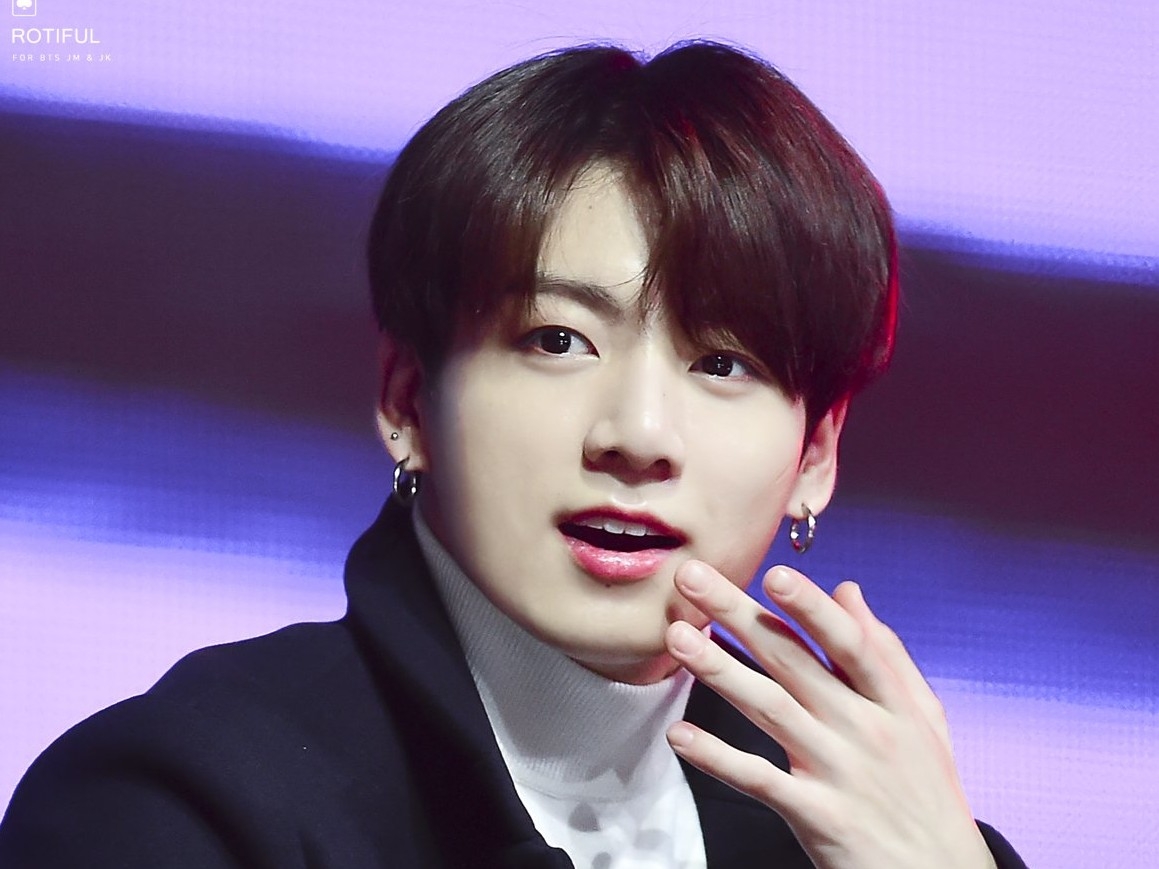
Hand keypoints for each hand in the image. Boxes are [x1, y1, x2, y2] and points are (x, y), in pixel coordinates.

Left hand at [664, 561, 995, 868]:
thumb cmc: (928, 793)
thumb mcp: (924, 718)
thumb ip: (886, 652)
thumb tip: (848, 590)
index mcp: (891, 702)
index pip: (847, 643)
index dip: (811, 608)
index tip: (773, 573)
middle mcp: (864, 729)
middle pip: (793, 662)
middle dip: (740, 615)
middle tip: (693, 579)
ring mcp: (839, 772)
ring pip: (770, 710)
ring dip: (720, 670)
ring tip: (677, 638)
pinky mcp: (817, 816)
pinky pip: (759, 780)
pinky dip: (718, 758)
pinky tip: (680, 735)